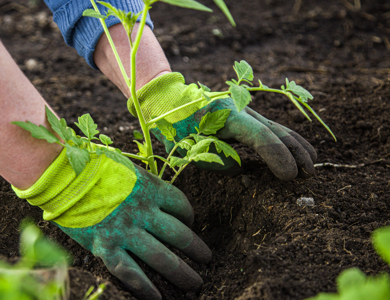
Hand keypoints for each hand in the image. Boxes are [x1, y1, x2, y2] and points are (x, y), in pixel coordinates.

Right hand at [13, 147, 210, 299]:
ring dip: (182, 273)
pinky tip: (158, 298)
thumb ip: (142, 183)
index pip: (181, 206)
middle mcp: (143, 212)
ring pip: (162, 258)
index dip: (190, 217)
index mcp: (150, 188)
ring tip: (195, 284)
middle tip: (207, 260)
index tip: (190, 224)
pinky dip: (146, 288)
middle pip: (179, 235)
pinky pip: (132, 273)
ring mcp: (126, 231)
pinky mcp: (106, 247)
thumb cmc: (91, 165)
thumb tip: (153, 194)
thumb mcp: (125, 167)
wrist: (60, 174)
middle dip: (197, 250)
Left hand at [128, 72, 316, 179]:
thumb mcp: (187, 147)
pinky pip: (271, 127)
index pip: (260, 137)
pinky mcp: (245, 115)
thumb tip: (240, 167)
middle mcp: (241, 109)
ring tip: (312, 165)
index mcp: (226, 116)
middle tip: (307, 175)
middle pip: (275, 131)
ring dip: (296, 146)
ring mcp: (245, 110)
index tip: (289, 176)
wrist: (170, 100)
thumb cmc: (175, 126)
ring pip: (277, 127)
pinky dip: (286, 140)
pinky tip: (300, 150)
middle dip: (295, 153)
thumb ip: (215, 160)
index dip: (277, 157)